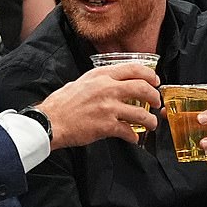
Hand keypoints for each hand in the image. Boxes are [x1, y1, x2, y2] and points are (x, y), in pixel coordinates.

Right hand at [37, 63, 159, 148]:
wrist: (50, 121)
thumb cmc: (62, 103)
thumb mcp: (81, 82)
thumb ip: (98, 80)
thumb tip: (112, 82)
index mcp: (101, 75)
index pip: (133, 68)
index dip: (149, 75)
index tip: (155, 81)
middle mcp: (107, 88)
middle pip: (143, 88)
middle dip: (154, 96)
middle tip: (156, 102)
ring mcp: (108, 107)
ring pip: (141, 113)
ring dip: (149, 120)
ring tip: (151, 124)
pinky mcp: (106, 126)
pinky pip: (128, 131)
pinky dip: (133, 136)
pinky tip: (133, 138)